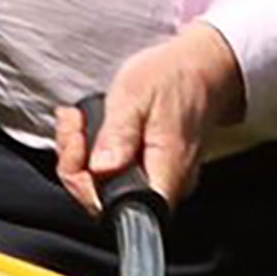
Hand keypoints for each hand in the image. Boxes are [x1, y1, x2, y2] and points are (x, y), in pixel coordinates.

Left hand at [54, 25, 241, 212]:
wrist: (203, 68)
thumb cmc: (175, 77)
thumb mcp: (137, 94)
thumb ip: (119, 134)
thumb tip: (101, 168)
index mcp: (166, 173)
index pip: (115, 207)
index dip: (84, 184)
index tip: (78, 145)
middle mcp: (166, 187)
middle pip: (103, 200)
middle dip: (76, 163)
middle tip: (74, 124)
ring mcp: (159, 182)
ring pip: (103, 188)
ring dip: (80, 156)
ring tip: (78, 119)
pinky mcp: (149, 172)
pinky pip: (112, 176)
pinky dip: (92, 153)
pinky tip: (88, 127)